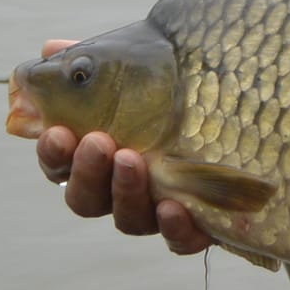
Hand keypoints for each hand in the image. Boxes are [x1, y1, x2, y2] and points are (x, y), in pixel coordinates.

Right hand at [34, 39, 210, 255]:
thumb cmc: (173, 84)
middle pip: (86, 198)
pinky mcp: (196, 223)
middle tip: (98, 142)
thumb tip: (50, 49)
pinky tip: (173, 205)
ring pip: (129, 218)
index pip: (60, 164)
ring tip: (133, 159)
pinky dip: (173, 229)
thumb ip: (92, 60)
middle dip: (87, 172)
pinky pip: (180, 239)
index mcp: (97, 154)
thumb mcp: (135, 64)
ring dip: (125, 192)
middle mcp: (120, 187)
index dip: (52, 154)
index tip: (57, 132)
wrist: (240, 103)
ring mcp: (156, 207)